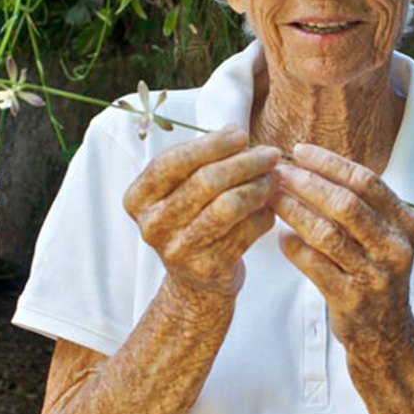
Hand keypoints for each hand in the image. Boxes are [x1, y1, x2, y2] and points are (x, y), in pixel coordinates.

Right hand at [123, 126, 279, 297]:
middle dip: (244, 163)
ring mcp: (178, 249)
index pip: (172, 162)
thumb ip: (201, 160)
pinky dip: (264, 215)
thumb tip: (233, 131)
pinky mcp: (208, 267)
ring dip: (258, 187)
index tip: (240, 134)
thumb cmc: (191, 222)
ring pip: (229, 206)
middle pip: (205, 181)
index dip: (210, 144)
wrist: (194, 282)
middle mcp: (153, 225)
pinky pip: (245, 231)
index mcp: (138, 199)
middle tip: (269, 155)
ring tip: (274, 178)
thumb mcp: (182, 190)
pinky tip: (270, 207)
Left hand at [271, 143, 413, 349]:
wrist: (386, 336)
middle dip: (307, 184)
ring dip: (295, 212)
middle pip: (346, 205)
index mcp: (405, 225)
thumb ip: (360, 206)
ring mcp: (376, 277)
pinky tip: (280, 237)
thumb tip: (312, 164)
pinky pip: (316, 266)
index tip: (299, 151)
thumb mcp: (382, 238)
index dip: (331, 163)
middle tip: (278, 173)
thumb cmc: (375, 276)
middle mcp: (396, 249)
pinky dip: (295, 249)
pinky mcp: (353, 301)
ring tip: (272, 200)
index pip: (367, 182)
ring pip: (328, 234)